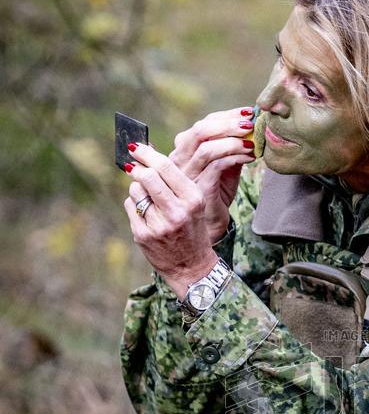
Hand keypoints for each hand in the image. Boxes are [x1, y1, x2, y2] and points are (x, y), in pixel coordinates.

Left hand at [123, 144, 218, 299]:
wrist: (192, 266)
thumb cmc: (192, 228)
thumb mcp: (193, 203)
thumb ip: (173, 180)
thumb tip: (145, 150)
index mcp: (193, 199)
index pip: (166, 167)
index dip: (147, 154)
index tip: (136, 147)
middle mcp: (177, 212)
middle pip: (147, 177)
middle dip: (137, 167)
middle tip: (131, 164)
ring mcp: (159, 225)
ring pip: (136, 191)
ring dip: (137, 189)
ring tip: (148, 199)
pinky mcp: (143, 235)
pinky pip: (130, 207)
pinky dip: (134, 206)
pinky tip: (146, 215)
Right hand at [169, 107, 256, 241]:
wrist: (210, 225)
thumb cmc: (217, 195)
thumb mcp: (225, 168)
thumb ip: (231, 148)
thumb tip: (250, 128)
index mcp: (186, 150)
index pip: (204, 123)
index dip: (227, 115)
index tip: (248, 112)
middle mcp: (182, 159)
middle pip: (201, 130)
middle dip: (229, 123)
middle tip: (250, 123)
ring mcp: (188, 174)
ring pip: (206, 146)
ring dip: (233, 140)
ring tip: (251, 141)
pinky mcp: (198, 188)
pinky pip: (215, 165)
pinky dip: (234, 157)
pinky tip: (249, 156)